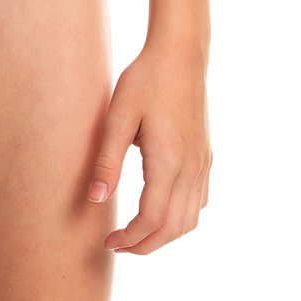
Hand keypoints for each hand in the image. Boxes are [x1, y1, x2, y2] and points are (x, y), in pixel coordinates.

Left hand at [86, 38, 211, 253]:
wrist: (179, 55)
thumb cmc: (144, 81)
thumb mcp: (117, 117)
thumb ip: (107, 161)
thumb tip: (95, 199)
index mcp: (169, 162)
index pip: (152, 220)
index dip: (130, 238)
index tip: (107, 241)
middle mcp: (192, 169)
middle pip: (174, 228)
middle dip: (145, 245)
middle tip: (116, 245)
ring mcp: (203, 163)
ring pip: (191, 219)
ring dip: (164, 235)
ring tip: (134, 234)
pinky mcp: (205, 155)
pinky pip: (199, 201)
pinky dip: (181, 218)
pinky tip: (161, 210)